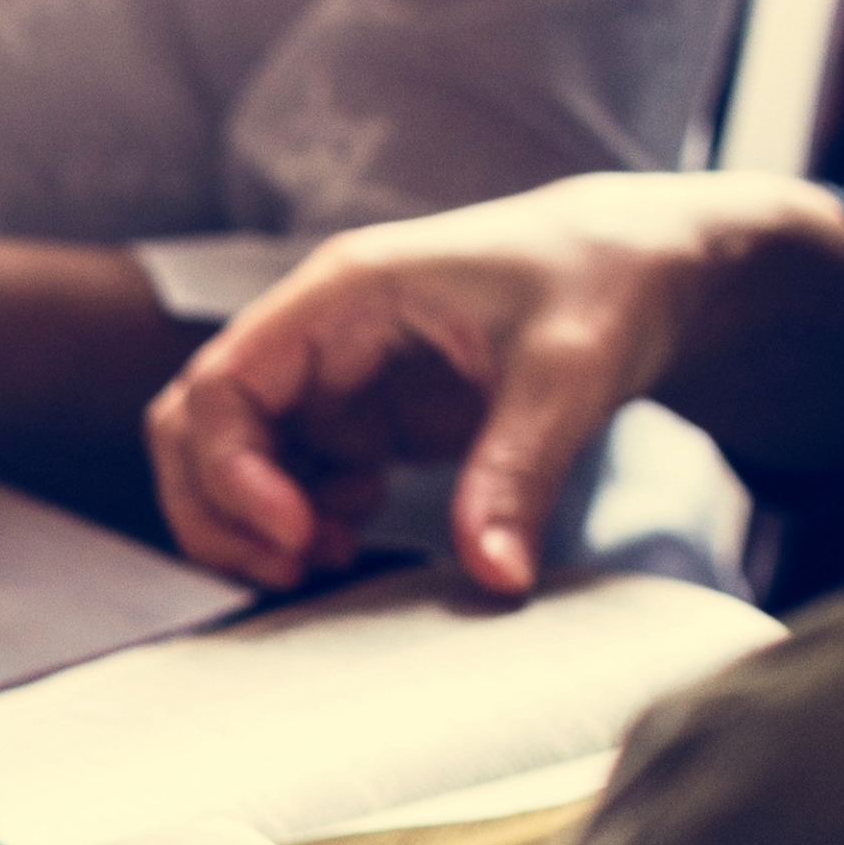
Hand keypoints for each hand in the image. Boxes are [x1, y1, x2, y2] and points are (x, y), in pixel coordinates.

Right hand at [145, 173, 843, 597]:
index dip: (231, 472)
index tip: (298, 534)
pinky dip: (296, 525)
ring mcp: (328, 379)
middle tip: (293, 567)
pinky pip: (281, 482)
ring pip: (225, 463)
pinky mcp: (355, 418)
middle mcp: (314, 336)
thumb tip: (491, 575)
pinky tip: (357, 533)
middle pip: (193, 430)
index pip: (220, 387)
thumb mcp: (571, 373)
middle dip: (219, 511)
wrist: (650, 269)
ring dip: (252, 526)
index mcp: (342, 295)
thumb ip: (519, 470)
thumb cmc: (607, 283)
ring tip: (329, 557)